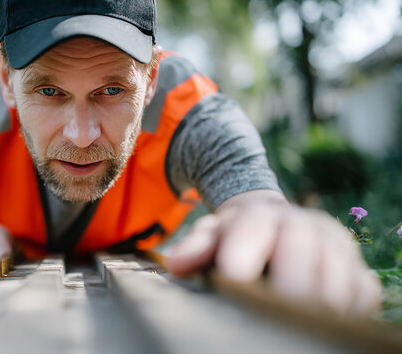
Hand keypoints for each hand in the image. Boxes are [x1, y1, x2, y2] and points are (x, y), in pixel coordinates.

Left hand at [165, 190, 381, 315]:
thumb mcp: (212, 233)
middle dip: (278, 298)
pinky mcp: (357, 267)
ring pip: (334, 287)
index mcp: (262, 216)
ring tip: (289, 322)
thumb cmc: (237, 234)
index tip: (232, 285)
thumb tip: (176, 263)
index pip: (255, 235)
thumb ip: (195, 247)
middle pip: (298, 270)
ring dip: (312, 310)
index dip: (241, 266)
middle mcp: (305, 226)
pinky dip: (344, 312)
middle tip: (263, 317)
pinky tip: (319, 317)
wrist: (275, 218)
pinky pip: (361, 296)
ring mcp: (336, 247)